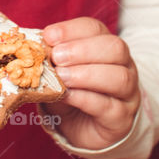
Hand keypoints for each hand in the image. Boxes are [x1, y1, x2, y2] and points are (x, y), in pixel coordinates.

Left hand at [41, 17, 140, 150]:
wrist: (85, 130)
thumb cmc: (72, 95)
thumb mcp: (58, 74)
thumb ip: (50, 61)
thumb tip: (31, 49)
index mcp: (106, 48)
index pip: (96, 29)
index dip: (72, 30)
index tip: (49, 36)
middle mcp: (124, 67)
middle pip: (115, 48)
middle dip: (83, 50)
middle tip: (57, 57)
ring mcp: (127, 93)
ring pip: (119, 77)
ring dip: (86, 74)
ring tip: (61, 77)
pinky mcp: (122, 119)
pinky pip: (109, 106)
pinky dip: (85, 98)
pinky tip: (67, 96)